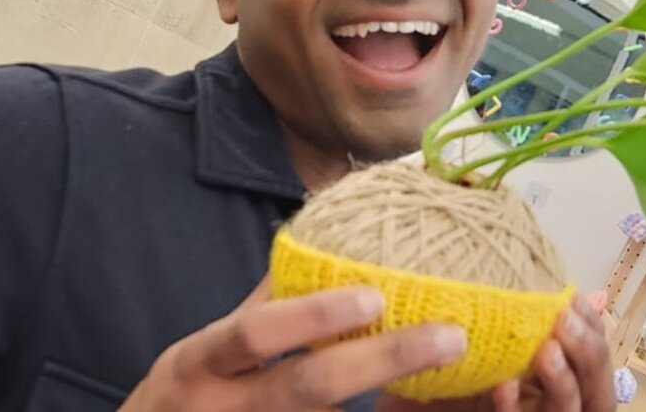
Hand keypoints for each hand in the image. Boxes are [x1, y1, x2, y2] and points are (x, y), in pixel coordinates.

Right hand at [119, 278, 467, 411]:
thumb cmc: (183, 398)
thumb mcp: (206, 350)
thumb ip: (258, 308)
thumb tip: (311, 249)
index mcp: (200, 364)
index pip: (255, 334)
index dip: (313, 315)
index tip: (375, 294)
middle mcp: (224, 410)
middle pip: (308, 388)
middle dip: (383, 360)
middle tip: (450, 338)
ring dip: (393, 404)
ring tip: (462, 380)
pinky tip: (419, 409)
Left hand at [378, 291, 614, 411]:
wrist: (401, 402)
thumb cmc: (442, 370)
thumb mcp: (482, 334)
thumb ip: (517, 314)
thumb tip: (574, 284)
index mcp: (551, 378)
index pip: (593, 359)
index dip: (594, 331)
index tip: (574, 298)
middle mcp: (546, 403)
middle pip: (596, 390)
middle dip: (588, 354)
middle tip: (563, 318)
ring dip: (562, 383)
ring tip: (546, 351)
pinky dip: (515, 410)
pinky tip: (503, 388)